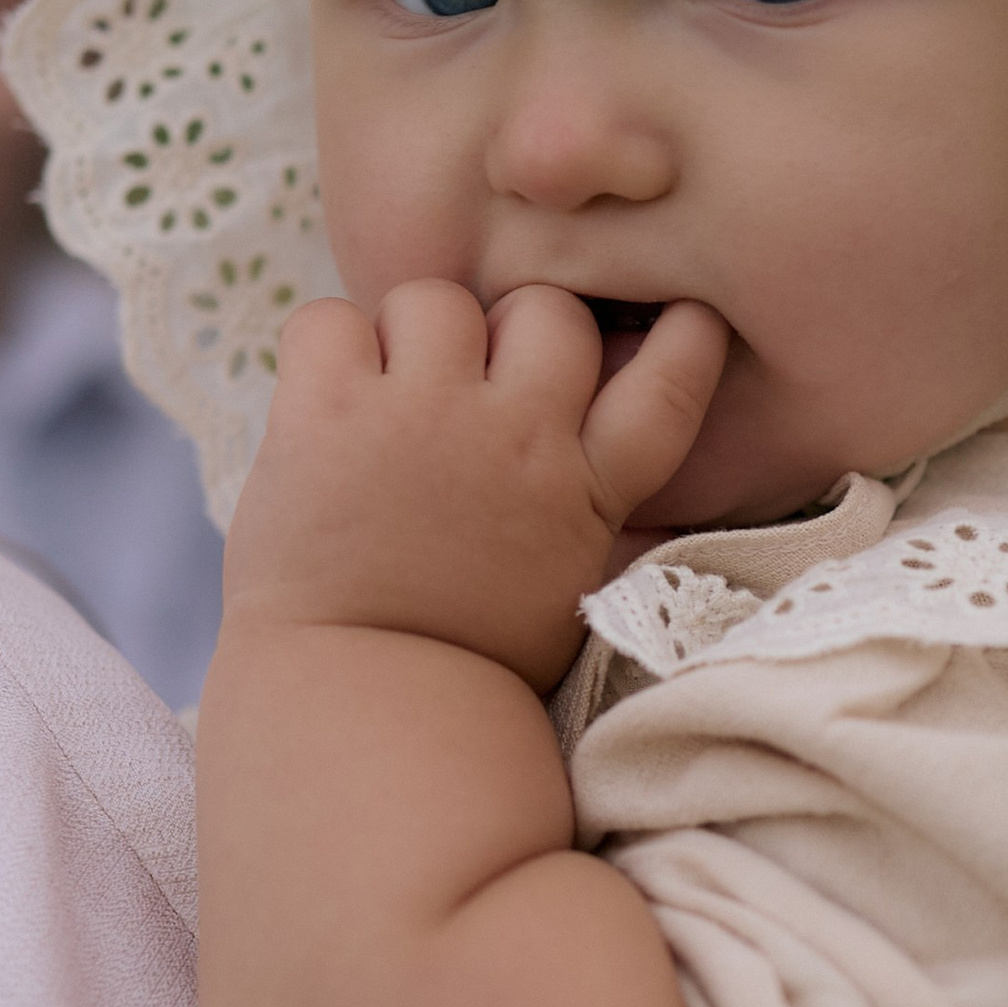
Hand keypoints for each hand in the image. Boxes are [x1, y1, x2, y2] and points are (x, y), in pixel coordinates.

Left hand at [218, 280, 728, 688]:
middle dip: (513, 331)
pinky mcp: (330, 412)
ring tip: (388, 403)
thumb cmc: (461, 664)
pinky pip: (332, 319)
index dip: (682, 334)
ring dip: (413, 339)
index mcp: (585, 490)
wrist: (358, 706)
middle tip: (471, 382)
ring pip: (438, 300)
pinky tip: (326, 406)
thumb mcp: (564, 591)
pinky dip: (327, 351)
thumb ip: (587, 510)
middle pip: (548, 311)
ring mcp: (423, 416)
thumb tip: (602, 453)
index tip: (677, 315)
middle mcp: (517, 437)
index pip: (670, 379)